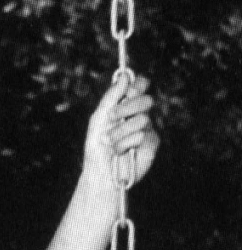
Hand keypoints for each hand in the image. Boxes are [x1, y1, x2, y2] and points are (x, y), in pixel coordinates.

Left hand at [80, 72, 157, 206]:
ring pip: (142, 119)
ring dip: (120, 131)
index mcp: (128, 106)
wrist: (99, 173)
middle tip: (111, 118)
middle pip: (146, 100)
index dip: (138, 85)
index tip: (128, 91)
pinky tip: (119, 152)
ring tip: (110, 143)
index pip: (141, 86)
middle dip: (126, 108)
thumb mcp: (99, 118)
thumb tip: (124, 75)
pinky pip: (142, 135)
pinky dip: (125, 143)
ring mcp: (148, 129)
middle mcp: (140, 115)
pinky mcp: (152, 144)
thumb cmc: (97, 147)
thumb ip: (111, 97)